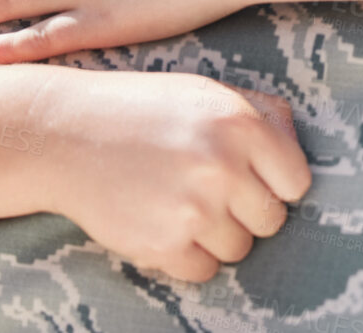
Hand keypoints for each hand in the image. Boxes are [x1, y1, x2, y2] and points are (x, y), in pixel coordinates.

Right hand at [35, 69, 311, 282]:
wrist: (65, 134)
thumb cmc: (141, 110)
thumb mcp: (204, 92)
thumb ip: (261, 113)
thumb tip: (298, 147)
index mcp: (240, 123)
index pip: (297, 182)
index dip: (275, 183)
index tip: (251, 178)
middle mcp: (223, 165)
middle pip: (272, 221)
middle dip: (246, 211)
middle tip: (208, 190)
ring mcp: (193, 208)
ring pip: (239, 249)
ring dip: (216, 235)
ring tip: (180, 202)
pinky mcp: (163, 244)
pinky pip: (204, 271)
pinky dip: (187, 256)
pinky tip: (162, 222)